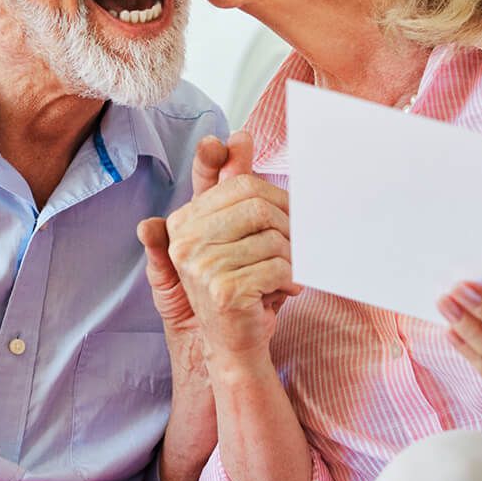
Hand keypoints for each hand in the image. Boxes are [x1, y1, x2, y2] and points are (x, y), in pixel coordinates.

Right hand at [163, 132, 299, 362]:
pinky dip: (293, 278)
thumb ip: (233, 188)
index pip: (233, 183)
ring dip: (293, 256)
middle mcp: (185, 238)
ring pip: (272, 235)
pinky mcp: (222, 288)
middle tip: (296, 244)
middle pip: (257, 204)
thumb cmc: (240, 283)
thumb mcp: (235, 234)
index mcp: (186, 221)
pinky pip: (278, 265)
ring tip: (287, 272)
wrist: (233, 344)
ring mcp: (200, 263)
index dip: (255, 176)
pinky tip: (287, 289)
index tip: (249, 147)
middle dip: (287, 223)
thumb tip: (239, 137)